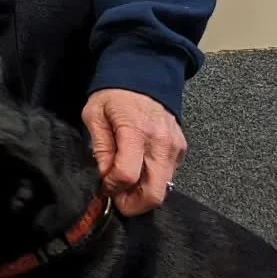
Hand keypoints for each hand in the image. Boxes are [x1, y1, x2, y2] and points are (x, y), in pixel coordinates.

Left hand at [81, 89, 186, 217]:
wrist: (145, 73)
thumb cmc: (115, 94)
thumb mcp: (95, 114)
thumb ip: (100, 147)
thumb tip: (105, 176)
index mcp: (136, 131)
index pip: (127, 175)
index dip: (112, 187)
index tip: (104, 185)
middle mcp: (160, 142)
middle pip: (154, 193)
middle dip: (133, 204)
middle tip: (118, 198)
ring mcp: (174, 146)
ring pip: (163, 188)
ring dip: (143, 194)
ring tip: (126, 183)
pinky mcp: (181, 148)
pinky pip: (169, 176)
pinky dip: (153, 180)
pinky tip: (139, 170)